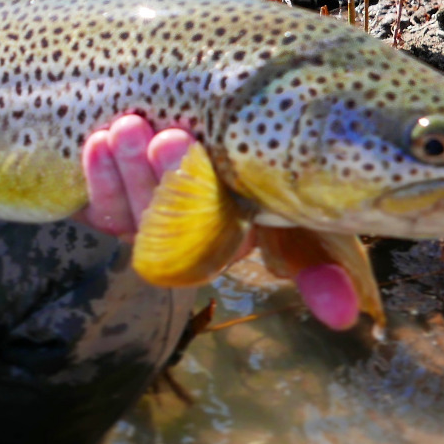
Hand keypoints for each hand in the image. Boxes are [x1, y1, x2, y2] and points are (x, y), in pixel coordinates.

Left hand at [77, 113, 360, 330]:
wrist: (203, 125)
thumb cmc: (259, 167)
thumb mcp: (296, 212)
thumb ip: (318, 263)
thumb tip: (345, 318)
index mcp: (231, 240)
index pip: (221, 243)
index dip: (211, 215)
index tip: (208, 176)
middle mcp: (186, 240)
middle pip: (171, 222)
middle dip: (168, 181)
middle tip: (167, 137)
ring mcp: (144, 225)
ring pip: (132, 212)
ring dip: (128, 172)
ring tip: (128, 128)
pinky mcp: (110, 212)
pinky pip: (101, 206)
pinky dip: (98, 176)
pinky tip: (97, 142)